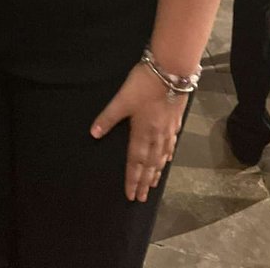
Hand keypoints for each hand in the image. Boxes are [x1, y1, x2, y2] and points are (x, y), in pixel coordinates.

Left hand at [90, 63, 185, 202]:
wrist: (171, 71)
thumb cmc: (143, 84)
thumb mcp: (122, 99)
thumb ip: (108, 117)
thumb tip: (93, 133)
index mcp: (142, 132)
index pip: (135, 162)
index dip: (132, 179)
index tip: (130, 195)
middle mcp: (156, 135)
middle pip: (150, 164)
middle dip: (144, 181)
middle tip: (141, 198)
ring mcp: (168, 129)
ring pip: (161, 156)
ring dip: (156, 172)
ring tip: (153, 184)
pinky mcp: (175, 121)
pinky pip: (171, 144)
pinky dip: (168, 155)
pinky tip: (168, 159)